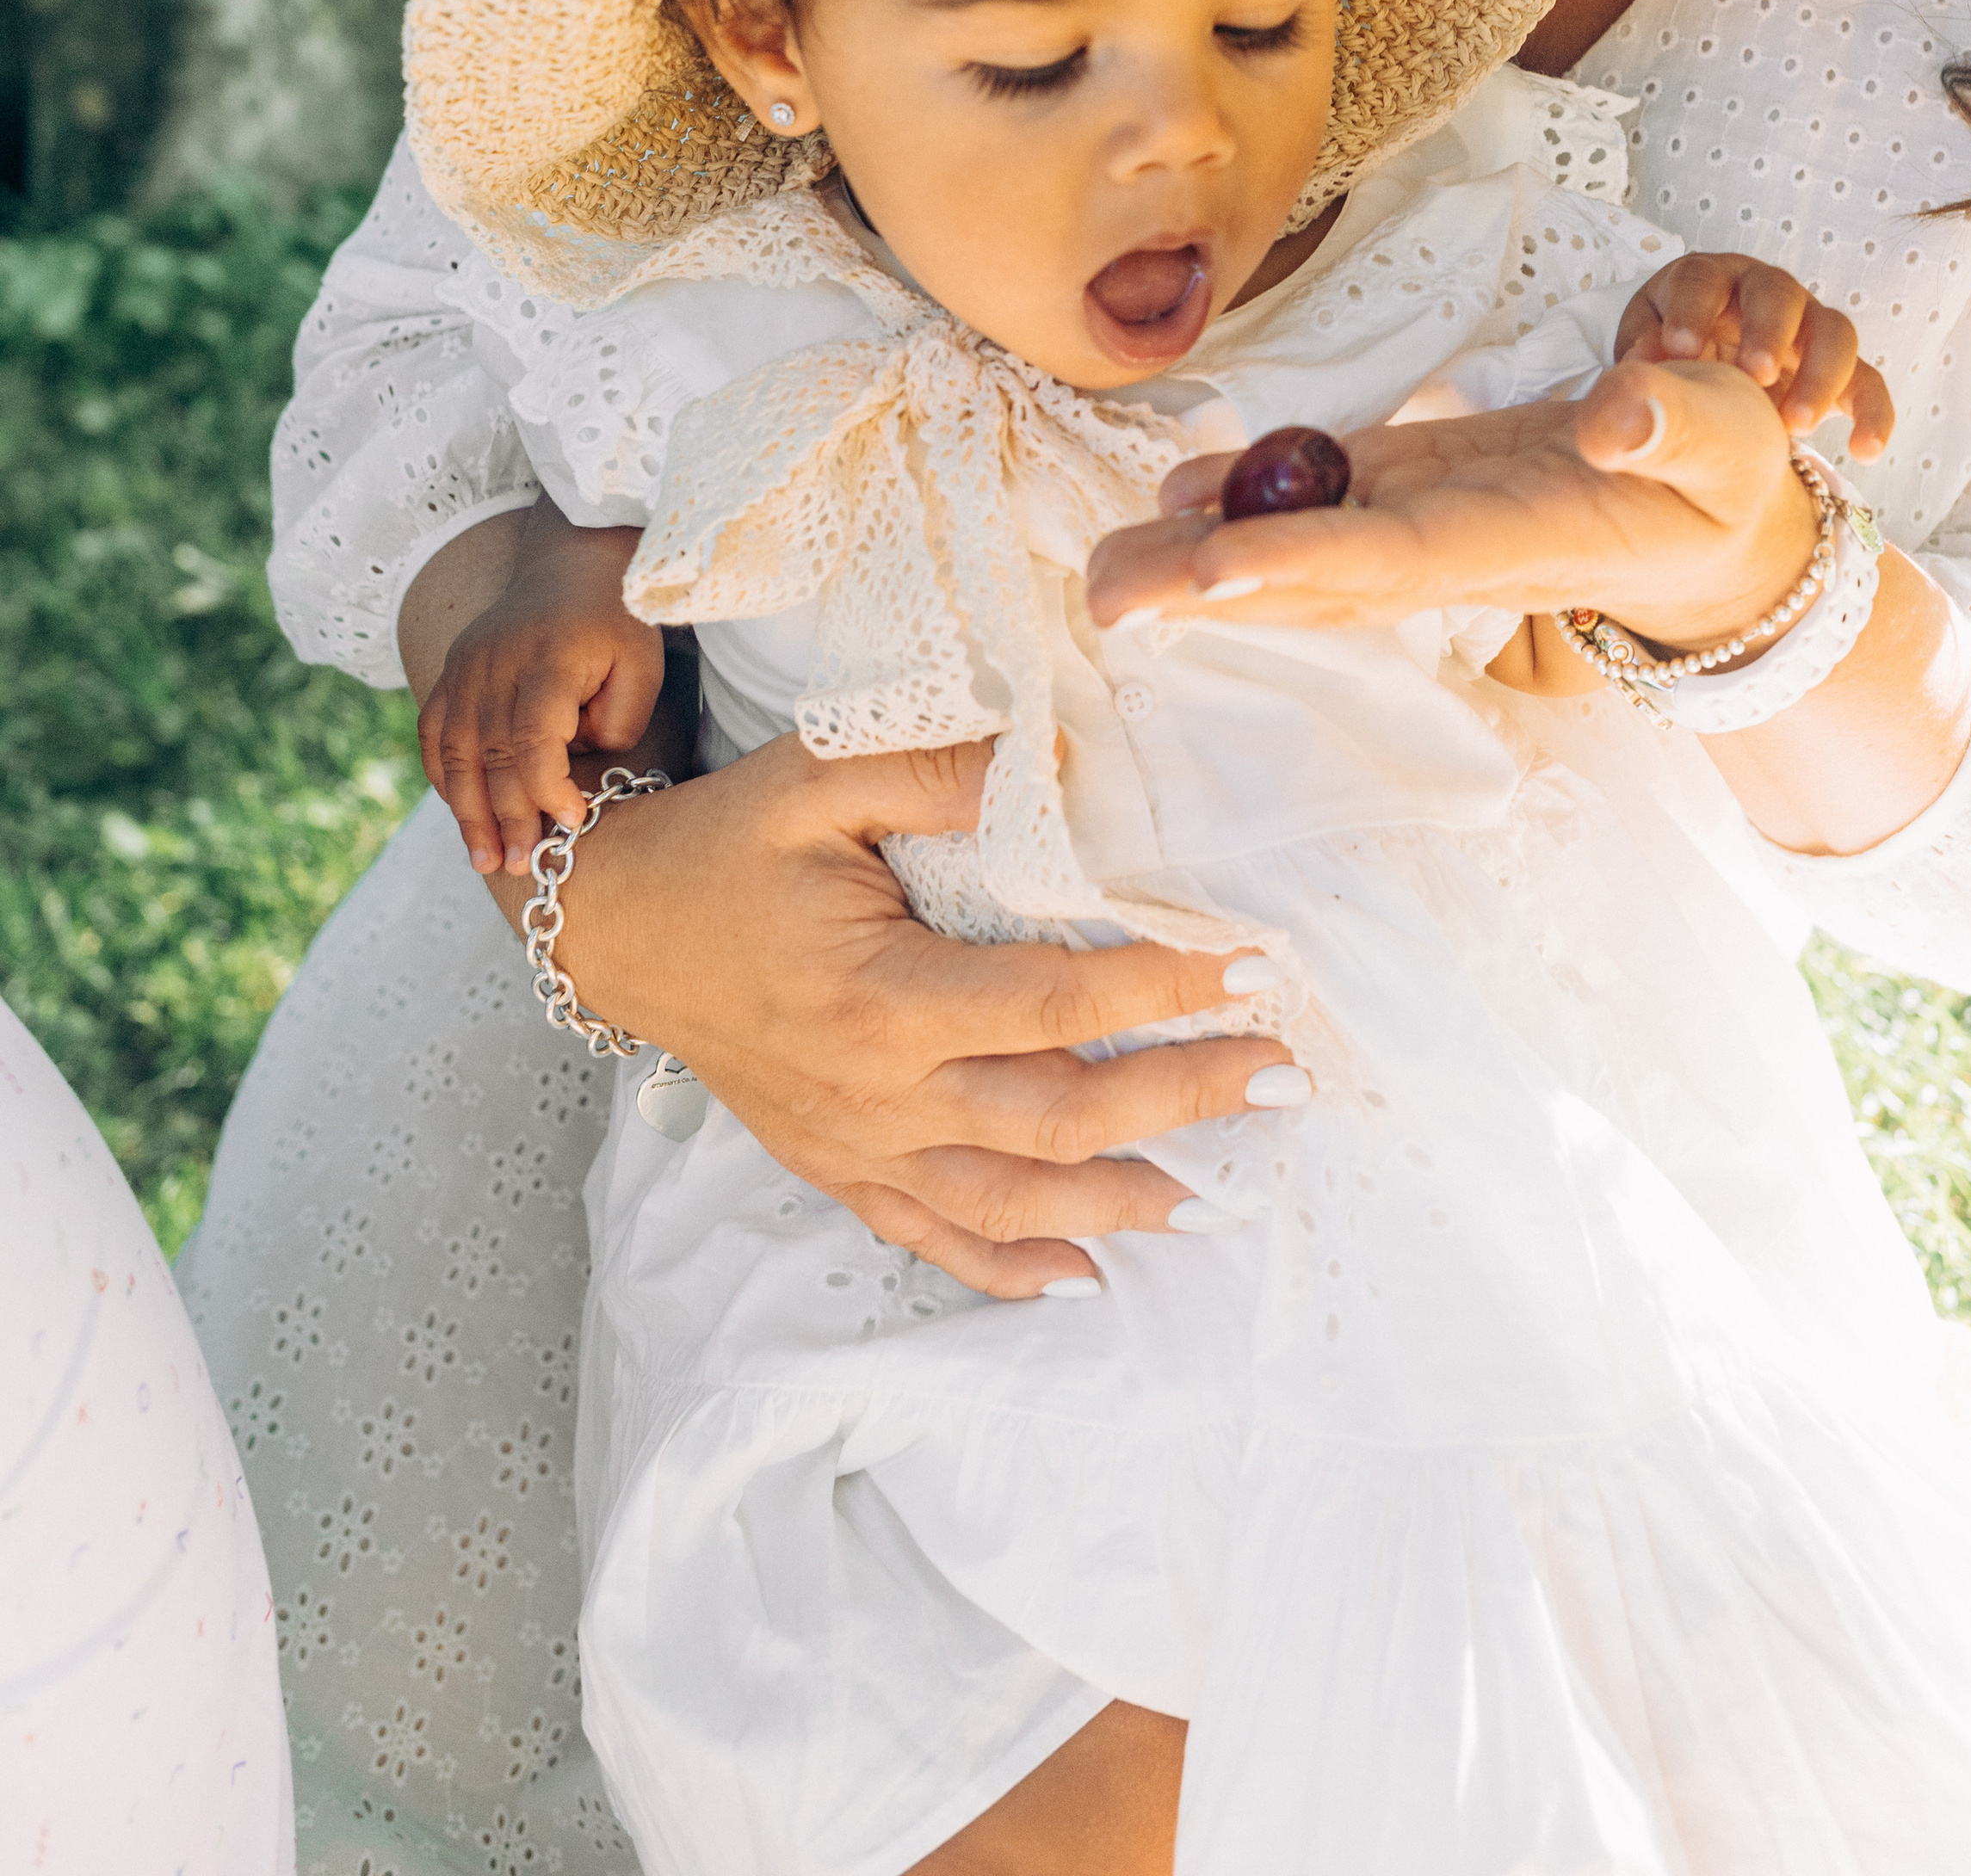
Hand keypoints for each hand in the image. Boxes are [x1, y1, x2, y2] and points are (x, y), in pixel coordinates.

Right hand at [419, 498, 664, 873]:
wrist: (572, 562)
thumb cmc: (617, 621)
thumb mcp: (642, 664)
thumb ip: (618, 721)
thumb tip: (579, 768)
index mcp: (547, 659)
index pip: (534, 739)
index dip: (548, 789)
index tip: (574, 823)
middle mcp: (495, 664)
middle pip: (490, 755)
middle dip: (506, 818)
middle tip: (522, 865)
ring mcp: (466, 668)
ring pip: (456, 752)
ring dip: (468, 812)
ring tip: (486, 861)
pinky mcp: (452, 672)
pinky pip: (435, 734)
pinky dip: (444, 777)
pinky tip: (461, 814)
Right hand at [486, 734, 1308, 1300]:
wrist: (619, 929)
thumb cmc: (728, 844)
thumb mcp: (818, 774)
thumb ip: (936, 768)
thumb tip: (1051, 763)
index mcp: (880, 992)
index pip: (1054, 1001)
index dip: (1161, 987)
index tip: (1252, 966)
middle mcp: (877, 1090)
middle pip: (1057, 1117)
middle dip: (1183, 1099)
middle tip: (1283, 1076)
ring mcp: (858, 1145)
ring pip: (1012, 1199)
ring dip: (1123, 1200)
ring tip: (1220, 1191)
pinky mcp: (838, 1170)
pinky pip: (934, 1240)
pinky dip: (1012, 1267)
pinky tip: (1084, 1275)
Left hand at [1086, 357, 1821, 652]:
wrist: (1716, 524)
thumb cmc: (1727, 480)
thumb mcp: (1733, 440)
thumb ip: (1681, 424)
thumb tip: (1617, 414)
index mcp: (1517, 541)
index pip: (1394, 556)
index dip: (1299, 561)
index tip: (1207, 573)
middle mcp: (1450, 549)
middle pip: (1313, 574)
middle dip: (1207, 584)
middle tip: (1099, 593)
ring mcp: (1424, 521)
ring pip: (1300, 549)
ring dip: (1200, 557)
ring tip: (1102, 562)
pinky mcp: (1417, 485)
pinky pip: (1320, 504)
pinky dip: (1247, 502)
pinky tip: (1177, 490)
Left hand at [1616, 252, 1891, 457]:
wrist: (1709, 373)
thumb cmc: (1671, 347)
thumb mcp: (1646, 342)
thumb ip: (1642, 347)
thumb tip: (1640, 361)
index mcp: (1711, 280)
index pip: (1705, 279)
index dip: (1694, 309)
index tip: (1680, 351)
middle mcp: (1766, 293)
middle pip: (1780, 294)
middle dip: (1768, 333)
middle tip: (1752, 375)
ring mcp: (1809, 327)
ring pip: (1834, 332)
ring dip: (1820, 376)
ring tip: (1795, 426)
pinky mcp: (1840, 368)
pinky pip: (1868, 384)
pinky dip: (1873, 415)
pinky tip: (1865, 451)